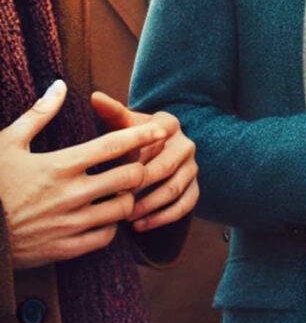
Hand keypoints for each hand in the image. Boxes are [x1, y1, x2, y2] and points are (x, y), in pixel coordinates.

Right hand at [0, 80, 167, 268]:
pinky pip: (104, 239)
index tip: (162, 130)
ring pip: (123, 209)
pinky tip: (104, 218)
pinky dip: (111, 227)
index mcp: (60, 165)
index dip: (143, 135)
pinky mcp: (61, 250)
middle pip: (130, 177)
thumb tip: (60, 85)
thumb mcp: (7, 143)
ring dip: (128, 198)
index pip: (114, 145)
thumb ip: (39, 114)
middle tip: (137, 165)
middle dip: (140, 169)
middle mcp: (70, 194)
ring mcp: (67, 224)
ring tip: (121, 192)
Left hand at [91, 92, 198, 231]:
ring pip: (175, 189)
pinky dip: (164, 217)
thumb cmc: (132, 138)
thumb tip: (94, 96)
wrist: (154, 149)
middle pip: (165, 168)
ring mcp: (193, 166)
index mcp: (170, 125)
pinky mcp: (196, 186)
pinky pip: (186, 205)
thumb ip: (112, 112)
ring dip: (150, 205)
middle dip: (139, 187)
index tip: (112, 175)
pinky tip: (141, 226)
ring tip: (125, 217)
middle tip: (115, 202)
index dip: (134, 161)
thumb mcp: (124, 124)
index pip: (156, 142)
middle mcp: (186, 143)